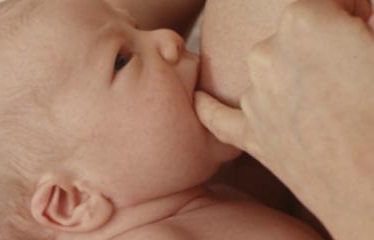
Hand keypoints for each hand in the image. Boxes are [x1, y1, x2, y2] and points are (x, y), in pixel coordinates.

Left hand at [195, 0, 373, 238]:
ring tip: (332, 100)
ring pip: (268, 71)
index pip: (323, 0)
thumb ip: (359, 22)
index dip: (350, 11)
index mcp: (302, 23)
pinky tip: (201, 97)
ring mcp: (253, 99)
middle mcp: (265, 56)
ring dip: (293, 76)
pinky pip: (218, 115)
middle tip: (353, 67)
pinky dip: (211, 106)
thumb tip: (354, 19)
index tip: (363, 25)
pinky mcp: (252, 137)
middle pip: (291, 35)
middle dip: (321, 43)